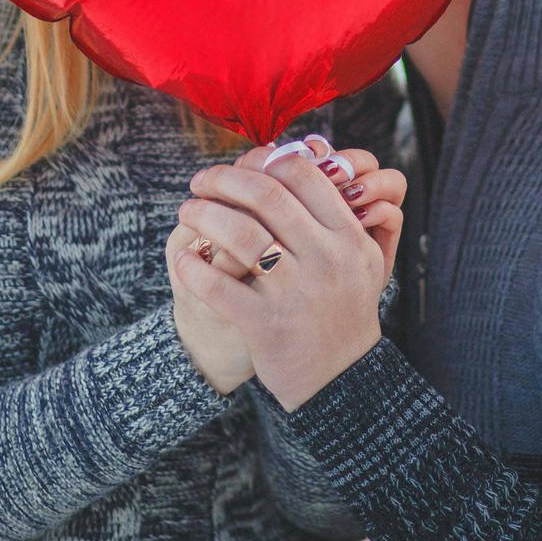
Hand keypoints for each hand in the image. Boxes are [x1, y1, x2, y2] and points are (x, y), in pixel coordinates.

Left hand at [173, 151, 401, 410]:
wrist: (342, 380)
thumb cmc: (341, 310)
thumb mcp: (358, 259)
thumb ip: (335, 212)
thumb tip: (294, 160)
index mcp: (348, 236)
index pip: (302, 175)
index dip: (263, 161)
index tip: (241, 165)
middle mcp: (326, 259)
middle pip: (266, 195)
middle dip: (223, 179)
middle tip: (200, 181)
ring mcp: (296, 292)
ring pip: (239, 234)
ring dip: (203, 215)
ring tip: (188, 211)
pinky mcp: (266, 324)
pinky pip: (218, 286)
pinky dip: (194, 267)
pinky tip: (183, 260)